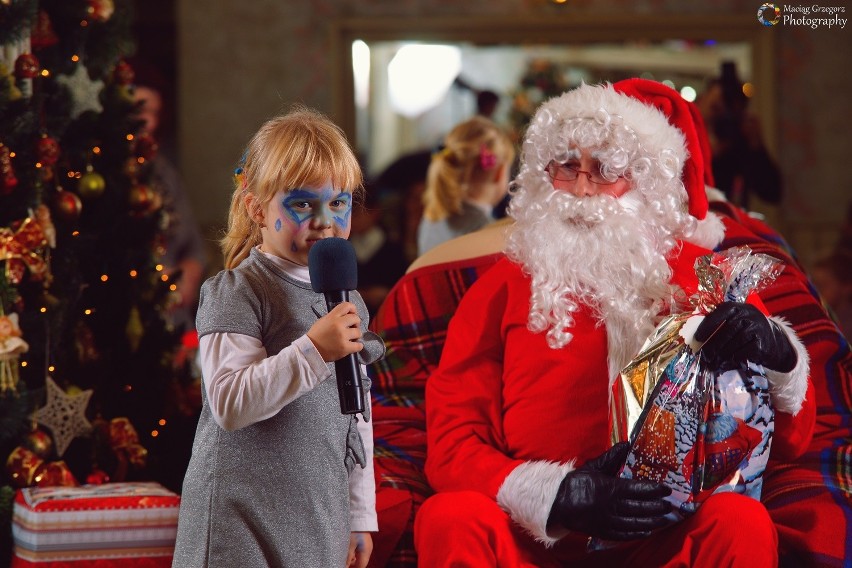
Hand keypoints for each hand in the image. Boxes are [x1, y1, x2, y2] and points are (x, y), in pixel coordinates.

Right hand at [307, 302, 363, 361]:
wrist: (309, 350)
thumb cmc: (316, 336)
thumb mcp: (323, 320)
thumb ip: (335, 316)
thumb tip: (347, 316)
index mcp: (332, 317)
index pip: (347, 305)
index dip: (353, 309)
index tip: (352, 314)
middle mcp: (338, 325)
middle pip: (356, 318)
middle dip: (355, 323)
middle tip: (352, 328)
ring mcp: (342, 336)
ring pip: (358, 332)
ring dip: (356, 336)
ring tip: (350, 338)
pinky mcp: (345, 348)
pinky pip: (359, 345)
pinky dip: (357, 346)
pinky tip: (352, 346)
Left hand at [347, 532, 371, 567]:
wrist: (360, 518)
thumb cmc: (355, 531)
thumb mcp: (350, 545)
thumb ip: (348, 557)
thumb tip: (345, 566)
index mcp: (366, 552)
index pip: (361, 566)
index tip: (347, 566)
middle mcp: (369, 550)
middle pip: (362, 562)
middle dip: (354, 563)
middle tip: (346, 561)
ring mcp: (368, 546)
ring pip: (361, 557)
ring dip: (354, 558)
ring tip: (347, 554)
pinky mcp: (366, 543)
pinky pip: (361, 552)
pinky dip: (356, 553)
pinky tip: (351, 549)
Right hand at [547, 442, 670, 540]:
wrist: (556, 502)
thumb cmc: (575, 483)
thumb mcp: (594, 467)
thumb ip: (612, 457)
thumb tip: (626, 444)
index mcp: (610, 488)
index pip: (638, 489)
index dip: (654, 489)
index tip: (666, 489)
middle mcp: (611, 506)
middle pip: (640, 507)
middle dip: (657, 507)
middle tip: (670, 505)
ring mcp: (608, 521)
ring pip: (635, 523)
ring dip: (652, 522)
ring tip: (664, 520)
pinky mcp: (603, 531)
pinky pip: (624, 534)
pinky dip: (637, 533)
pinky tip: (647, 532)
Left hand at [694, 301, 795, 372]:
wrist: (777, 343)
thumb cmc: (750, 332)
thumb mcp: (738, 321)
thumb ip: (721, 324)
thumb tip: (699, 338)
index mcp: (739, 308)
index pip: (720, 313)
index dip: (707, 326)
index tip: (697, 338)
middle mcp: (749, 316)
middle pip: (726, 330)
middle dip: (712, 345)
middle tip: (703, 356)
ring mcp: (757, 329)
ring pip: (733, 343)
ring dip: (720, 355)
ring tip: (712, 362)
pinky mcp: (761, 344)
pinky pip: (741, 353)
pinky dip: (731, 360)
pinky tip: (725, 364)